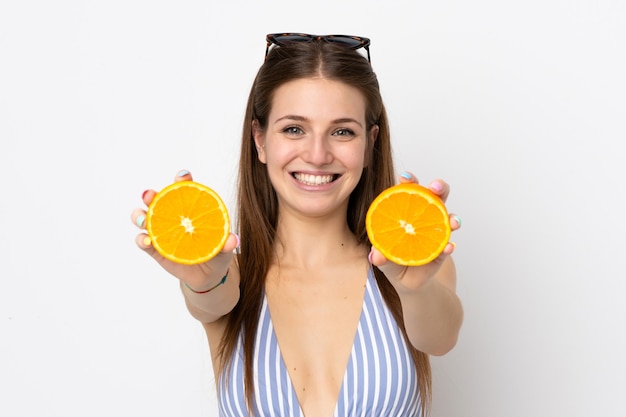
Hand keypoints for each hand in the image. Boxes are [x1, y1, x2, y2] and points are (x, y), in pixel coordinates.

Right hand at [130, 170, 238, 290]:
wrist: (208, 275)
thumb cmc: (216, 252)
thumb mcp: (224, 248)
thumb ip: (227, 243)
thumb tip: (234, 240)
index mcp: (189, 208)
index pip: (184, 189)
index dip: (182, 179)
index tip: (183, 176)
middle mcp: (171, 216)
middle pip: (156, 199)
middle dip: (150, 194)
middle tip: (150, 195)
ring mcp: (160, 231)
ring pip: (143, 217)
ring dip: (138, 215)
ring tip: (143, 220)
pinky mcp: (154, 249)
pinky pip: (142, 242)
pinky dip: (141, 240)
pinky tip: (146, 241)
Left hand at [368, 172, 461, 292]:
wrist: (407, 283)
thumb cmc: (392, 262)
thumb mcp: (383, 260)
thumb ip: (379, 256)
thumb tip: (375, 255)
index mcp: (407, 213)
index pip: (409, 192)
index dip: (409, 181)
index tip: (406, 177)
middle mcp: (425, 217)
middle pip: (435, 196)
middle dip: (438, 187)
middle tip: (435, 187)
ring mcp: (437, 232)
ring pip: (448, 217)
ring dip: (452, 216)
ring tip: (452, 221)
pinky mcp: (443, 250)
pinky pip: (448, 246)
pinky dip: (449, 246)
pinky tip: (448, 247)